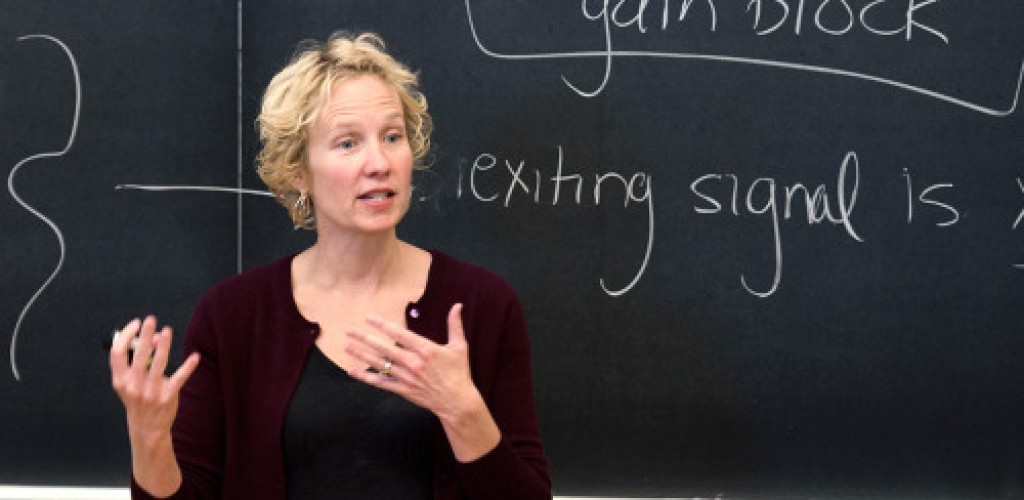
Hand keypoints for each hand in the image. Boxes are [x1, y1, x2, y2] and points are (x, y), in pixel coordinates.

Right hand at [109, 316, 199, 446]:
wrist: (147, 428)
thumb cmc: (138, 397)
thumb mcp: (130, 383)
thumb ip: (139, 360)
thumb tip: (156, 338)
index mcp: (120, 380)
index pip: (117, 353)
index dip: (126, 336)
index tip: (136, 324)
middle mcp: (133, 386)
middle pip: (138, 355)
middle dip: (145, 335)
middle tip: (151, 320)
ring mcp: (150, 392)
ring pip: (159, 363)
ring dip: (163, 345)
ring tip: (167, 331)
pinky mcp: (167, 396)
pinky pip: (179, 377)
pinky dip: (188, 366)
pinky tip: (195, 357)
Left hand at [345, 303, 479, 420]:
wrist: (457, 401)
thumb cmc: (459, 372)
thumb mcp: (459, 347)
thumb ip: (455, 325)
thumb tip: (458, 305)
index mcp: (426, 350)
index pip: (400, 334)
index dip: (383, 325)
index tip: (368, 318)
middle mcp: (413, 363)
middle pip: (384, 348)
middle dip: (365, 338)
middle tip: (349, 330)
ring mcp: (406, 377)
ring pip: (380, 364)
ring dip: (362, 355)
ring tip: (347, 346)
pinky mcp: (403, 390)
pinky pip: (381, 383)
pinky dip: (365, 377)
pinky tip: (352, 371)